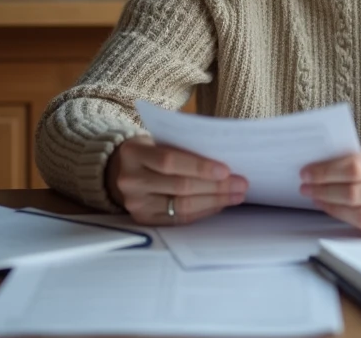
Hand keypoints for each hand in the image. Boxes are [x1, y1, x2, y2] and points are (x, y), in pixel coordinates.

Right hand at [105, 135, 247, 224]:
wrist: (120, 170)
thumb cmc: (151, 150)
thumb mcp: (159, 140)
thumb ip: (185, 147)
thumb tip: (225, 160)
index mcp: (133, 153)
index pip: (170, 161)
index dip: (200, 167)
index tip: (226, 170)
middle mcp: (130, 181)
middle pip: (180, 186)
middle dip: (215, 186)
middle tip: (241, 184)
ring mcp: (135, 204)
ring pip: (182, 206)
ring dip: (214, 201)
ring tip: (237, 195)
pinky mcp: (143, 220)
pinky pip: (179, 219)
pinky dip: (203, 212)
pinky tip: (219, 204)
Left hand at [300, 141, 360, 235]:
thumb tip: (321, 169)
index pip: (354, 167)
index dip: (325, 172)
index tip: (307, 172)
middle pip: (354, 193)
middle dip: (323, 190)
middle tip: (306, 187)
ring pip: (360, 215)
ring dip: (332, 207)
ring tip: (317, 199)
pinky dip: (347, 219)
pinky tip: (335, 210)